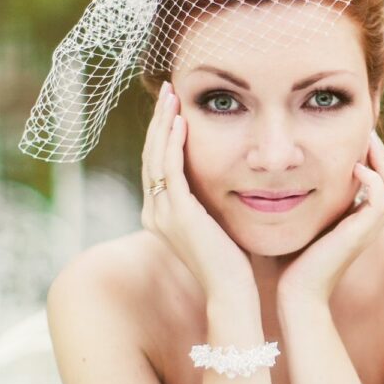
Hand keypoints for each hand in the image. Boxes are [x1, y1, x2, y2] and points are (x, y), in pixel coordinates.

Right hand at [141, 82, 256, 301]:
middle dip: (158, 121)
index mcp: (160, 216)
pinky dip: (172, 142)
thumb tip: (225, 182)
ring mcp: (162, 214)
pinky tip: (181, 120)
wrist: (232, 292)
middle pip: (150, 156)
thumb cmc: (233, 264)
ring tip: (171, 95)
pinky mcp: (178, 213)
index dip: (162, 134)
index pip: (156, 165)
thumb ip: (209, 205)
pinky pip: (169, 169)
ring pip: (155, 157)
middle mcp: (155, 213)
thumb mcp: (216, 226)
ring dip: (163, 123)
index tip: (173, 107)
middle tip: (168, 91)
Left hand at [277, 130, 383, 306]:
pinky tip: (353, 170)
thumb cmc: (296, 258)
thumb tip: (300, 172)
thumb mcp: (310, 218)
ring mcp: (370, 229)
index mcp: (365, 218)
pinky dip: (374, 179)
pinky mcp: (360, 234)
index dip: (383, 158)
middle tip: (365, 137)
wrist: (297, 291)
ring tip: (364, 148)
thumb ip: (315, 197)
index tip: (360, 141)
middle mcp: (373, 223)